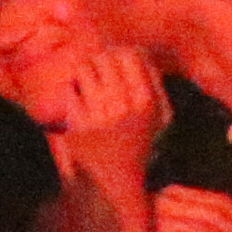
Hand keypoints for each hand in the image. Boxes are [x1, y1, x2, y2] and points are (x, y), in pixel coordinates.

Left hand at [45, 47, 171, 193]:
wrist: (119, 180)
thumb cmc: (141, 144)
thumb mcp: (162, 116)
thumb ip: (156, 82)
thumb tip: (140, 51)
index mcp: (145, 102)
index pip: (129, 55)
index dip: (120, 52)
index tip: (116, 61)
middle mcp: (122, 107)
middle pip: (104, 58)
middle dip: (99, 60)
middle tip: (99, 70)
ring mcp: (98, 117)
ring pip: (83, 68)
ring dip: (84, 71)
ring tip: (88, 82)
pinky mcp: (77, 126)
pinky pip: (69, 90)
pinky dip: (73, 91)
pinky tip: (80, 102)